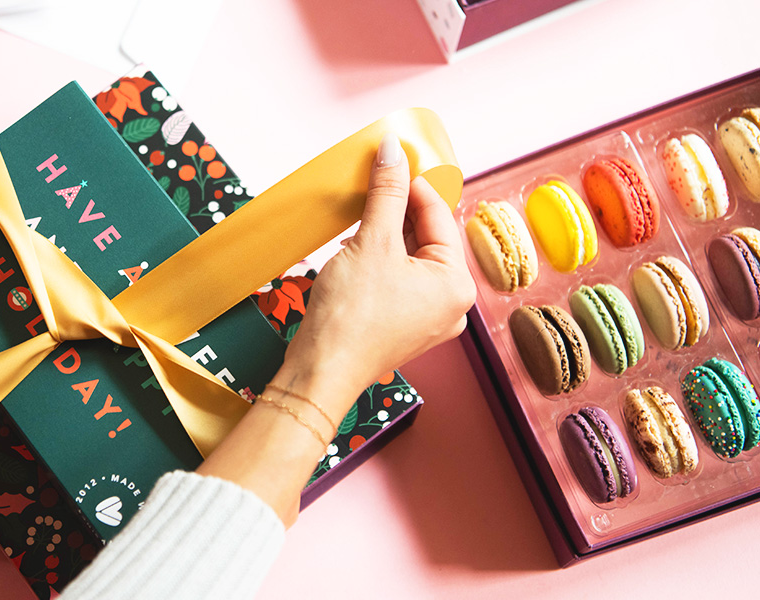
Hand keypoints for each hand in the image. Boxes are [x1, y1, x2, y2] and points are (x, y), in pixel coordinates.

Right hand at [269, 132, 475, 414]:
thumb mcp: (371, 242)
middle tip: (370, 186)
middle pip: (427, 238)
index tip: (390, 159)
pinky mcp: (402, 328)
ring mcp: (428, 320)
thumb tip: (394, 150)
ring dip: (384, 236)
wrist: (320, 373)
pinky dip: (379, 262)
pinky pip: (398, 282)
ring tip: (357, 221)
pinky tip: (353, 252)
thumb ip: (386, 193)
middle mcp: (452, 304)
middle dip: (396, 212)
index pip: (439, 215)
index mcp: (456, 283)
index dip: (412, 183)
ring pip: (410, 260)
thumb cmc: (350, 316)